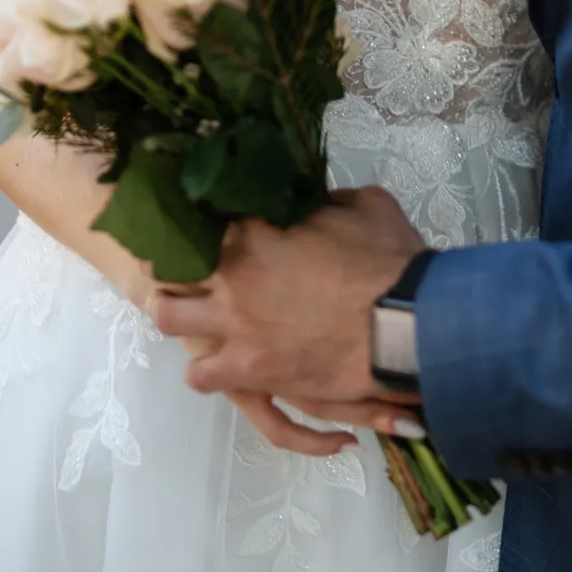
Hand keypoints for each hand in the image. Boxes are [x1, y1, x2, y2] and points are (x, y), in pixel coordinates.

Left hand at [153, 187, 426, 451]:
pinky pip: (199, 374)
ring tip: (194, 312)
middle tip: (189, 262)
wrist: (404, 325)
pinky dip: (206, 369)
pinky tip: (222, 362)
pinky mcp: (247, 368)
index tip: (208, 209)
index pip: (205, 208)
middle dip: (174, 258)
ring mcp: (234, 324)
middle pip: (169, 260)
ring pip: (168, 317)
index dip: (204, 209)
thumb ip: (327, 198)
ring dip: (178, 312)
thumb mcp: (365, 205)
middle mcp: (232, 273)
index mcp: (257, 227)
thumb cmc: (387, 261)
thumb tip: (310, 197)